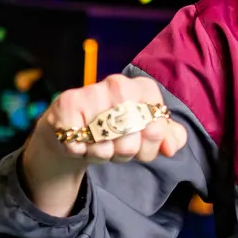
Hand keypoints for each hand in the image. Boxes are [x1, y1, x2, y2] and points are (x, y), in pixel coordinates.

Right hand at [22, 74, 187, 215]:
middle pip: (133, 136)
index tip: (141, 141)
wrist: (74, 130)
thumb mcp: (146, 134)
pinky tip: (80, 142)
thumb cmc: (115, 131)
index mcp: (142, 88)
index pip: (158, 125)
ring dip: (102, 154)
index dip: (151, 142)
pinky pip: (80, 143)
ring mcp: (92, 92)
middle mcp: (119, 84)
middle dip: (126, 151)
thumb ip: (170, 138)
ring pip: (106, 143)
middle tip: (116, 146)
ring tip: (98, 144)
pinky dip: (81, 151)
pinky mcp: (68, 104)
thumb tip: (170, 147)